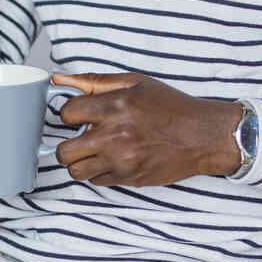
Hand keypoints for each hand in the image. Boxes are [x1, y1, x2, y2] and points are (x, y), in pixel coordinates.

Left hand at [49, 72, 242, 186]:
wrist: (203, 135)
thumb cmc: (172, 108)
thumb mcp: (135, 82)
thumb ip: (94, 82)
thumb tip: (59, 79)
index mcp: (114, 107)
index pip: (66, 114)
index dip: (70, 114)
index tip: (78, 116)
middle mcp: (114, 135)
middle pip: (64, 151)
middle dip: (68, 144)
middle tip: (80, 138)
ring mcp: (121, 160)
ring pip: (76, 171)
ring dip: (80, 161)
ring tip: (93, 152)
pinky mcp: (129, 178)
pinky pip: (96, 181)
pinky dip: (98, 172)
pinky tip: (111, 160)